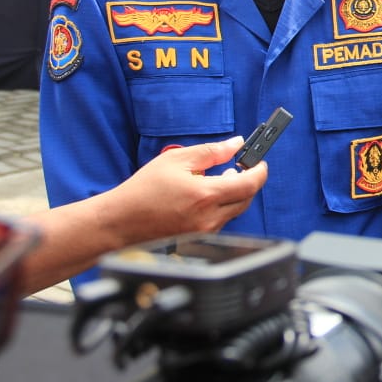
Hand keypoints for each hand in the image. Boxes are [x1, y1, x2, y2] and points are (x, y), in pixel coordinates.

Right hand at [98, 137, 266, 242]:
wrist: (121, 221)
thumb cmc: (144, 190)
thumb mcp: (176, 160)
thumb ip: (211, 151)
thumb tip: (236, 143)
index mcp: (206, 196)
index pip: (250, 184)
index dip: (260, 171)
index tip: (260, 161)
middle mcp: (209, 217)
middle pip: (247, 198)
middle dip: (248, 181)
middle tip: (239, 166)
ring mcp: (205, 230)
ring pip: (234, 210)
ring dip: (234, 193)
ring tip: (218, 178)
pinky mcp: (199, 237)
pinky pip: (221, 220)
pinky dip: (221, 205)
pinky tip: (205, 195)